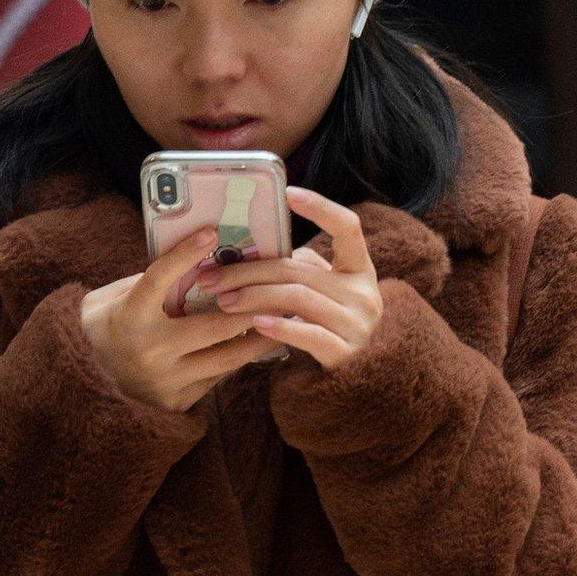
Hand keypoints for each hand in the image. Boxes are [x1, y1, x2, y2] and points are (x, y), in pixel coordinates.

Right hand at [80, 226, 285, 413]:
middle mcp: (149, 349)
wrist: (85, 383)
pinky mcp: (177, 400)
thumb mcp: (112, 298)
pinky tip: (255, 344)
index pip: (159, 277)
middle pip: (214, 324)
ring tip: (282, 320)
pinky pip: (218, 377)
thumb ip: (146, 281)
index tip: (210, 232)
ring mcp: (165, 379)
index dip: (184, 253)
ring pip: (226, 356)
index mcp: (129, 316)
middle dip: (251, 306)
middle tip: (278, 289)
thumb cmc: (105, 328)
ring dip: (259, 338)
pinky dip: (237, 359)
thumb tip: (192, 260)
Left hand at [196, 187, 383, 369]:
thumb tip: (245, 250)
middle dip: (249, 270)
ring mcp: (358, 324)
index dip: (321, 208)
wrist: (354, 382)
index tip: (288, 193)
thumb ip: (298, 270)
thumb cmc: (325, 326)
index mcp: (359, 269)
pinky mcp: (346, 353)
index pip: (348, 227)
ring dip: (253, 296)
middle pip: (299, 269)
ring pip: (297, 297)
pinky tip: (254, 323)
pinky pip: (307, 334)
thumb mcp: (320, 292)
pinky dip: (279, 326)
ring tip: (222, 299)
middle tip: (211, 275)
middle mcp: (365, 293)